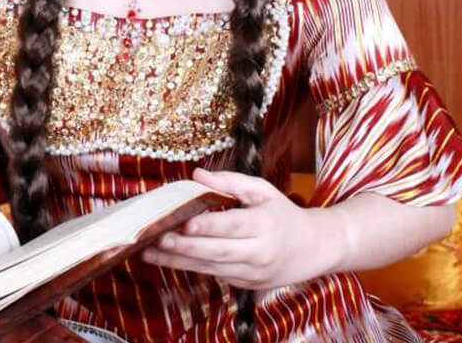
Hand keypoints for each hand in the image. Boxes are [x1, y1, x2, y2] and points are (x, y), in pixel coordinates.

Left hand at [140, 168, 343, 289]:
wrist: (313, 249)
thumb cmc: (282, 213)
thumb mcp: (262, 190)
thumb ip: (229, 181)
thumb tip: (197, 175)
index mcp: (264, 225)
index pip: (231, 226)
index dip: (207, 226)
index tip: (184, 223)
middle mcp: (259, 253)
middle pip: (217, 252)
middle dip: (185, 248)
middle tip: (158, 239)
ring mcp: (252, 274)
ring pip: (211, 268)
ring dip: (178, 262)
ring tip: (149, 253)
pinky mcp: (245, 286)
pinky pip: (215, 275)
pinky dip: (191, 267)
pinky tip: (167, 260)